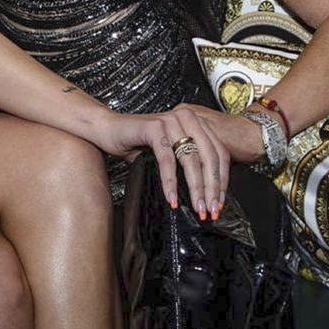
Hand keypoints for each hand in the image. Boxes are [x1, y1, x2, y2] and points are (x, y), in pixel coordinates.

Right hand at [97, 103, 230, 218]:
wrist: (107, 129)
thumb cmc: (137, 143)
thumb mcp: (169, 152)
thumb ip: (187, 164)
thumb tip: (205, 195)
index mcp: (195, 123)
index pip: (219, 152)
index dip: (222, 180)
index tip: (219, 202)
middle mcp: (186, 118)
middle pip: (209, 156)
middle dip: (212, 188)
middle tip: (211, 210)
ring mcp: (170, 121)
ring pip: (190, 159)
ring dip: (195, 188)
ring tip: (196, 207)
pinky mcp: (153, 127)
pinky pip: (167, 159)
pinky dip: (170, 182)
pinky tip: (172, 198)